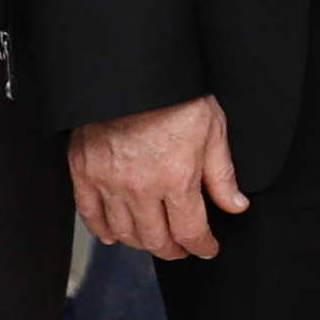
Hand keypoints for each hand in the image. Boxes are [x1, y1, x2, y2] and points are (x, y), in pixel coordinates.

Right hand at [75, 98, 250, 259]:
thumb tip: (236, 206)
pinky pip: (90, 214)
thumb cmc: (175, 94)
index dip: (202, 246)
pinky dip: (101, 230)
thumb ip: (222, 175)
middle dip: (173, 250)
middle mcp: (140, 187)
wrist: (131, 69)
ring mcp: (108, 181)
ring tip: (153, 240)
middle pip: (156, 239)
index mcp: (175, 179)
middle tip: (182, 248)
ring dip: (141, 243)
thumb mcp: (212, 130)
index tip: (207, 248)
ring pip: (124, 232)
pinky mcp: (83, 170)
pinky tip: (112, 234)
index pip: (190, 232)